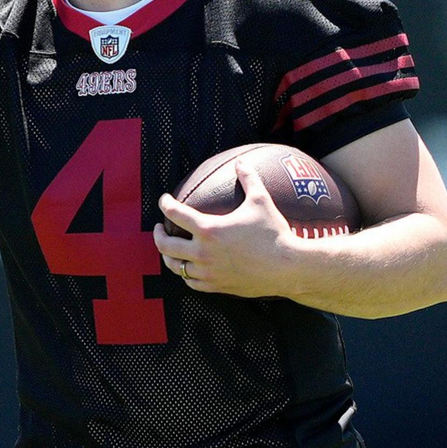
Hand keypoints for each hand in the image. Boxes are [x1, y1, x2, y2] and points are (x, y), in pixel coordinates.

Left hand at [153, 165, 316, 299]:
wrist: (288, 268)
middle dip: (158, 234)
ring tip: (169, 249)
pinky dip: (185, 274)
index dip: (165, 204)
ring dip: (168, 256)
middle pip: (165, 245)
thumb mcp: (260, 201)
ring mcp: (208, 272)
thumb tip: (241, 161)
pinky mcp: (217, 286)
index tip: (164, 200)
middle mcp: (203, 253)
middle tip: (160, 227)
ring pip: (175, 266)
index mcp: (209, 230)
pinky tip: (188, 268)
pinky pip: (192, 282)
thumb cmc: (275, 233)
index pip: (175, 214)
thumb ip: (248, 178)